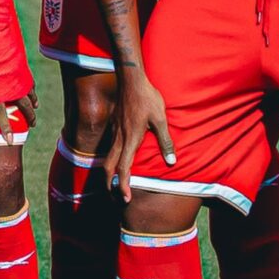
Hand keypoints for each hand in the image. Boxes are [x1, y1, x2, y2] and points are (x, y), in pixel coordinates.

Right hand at [107, 69, 173, 201]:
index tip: (125, 199)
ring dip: (109, 174)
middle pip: (108, 167)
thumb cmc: (148, 98)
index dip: (123, 186)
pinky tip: (117, 162)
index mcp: (130, 140)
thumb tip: (171, 162)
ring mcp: (114, 132)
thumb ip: (165, 142)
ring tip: (115, 184)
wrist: (131, 80)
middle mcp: (119, 139)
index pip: (123, 169)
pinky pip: (109, 148)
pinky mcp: (114, 126)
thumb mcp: (160, 119)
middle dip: (110, 185)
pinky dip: (110, 161)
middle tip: (116, 198)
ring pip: (106, 158)